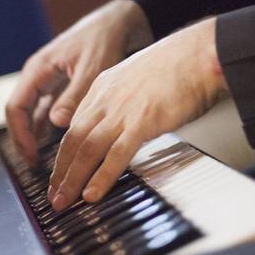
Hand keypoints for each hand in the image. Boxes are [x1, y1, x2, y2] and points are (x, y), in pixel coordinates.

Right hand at [6, 0, 152, 165]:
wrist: (119, 21)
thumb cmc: (104, 39)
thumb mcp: (91, 69)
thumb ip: (74, 97)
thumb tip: (57, 123)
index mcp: (38, 69)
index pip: (15, 107)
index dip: (19, 134)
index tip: (31, 155)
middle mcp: (38, 75)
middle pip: (20, 113)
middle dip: (24, 140)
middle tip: (34, 165)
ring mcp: (48, 80)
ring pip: (33, 113)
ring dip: (35, 136)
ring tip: (44, 160)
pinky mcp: (61, 84)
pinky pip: (48, 109)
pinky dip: (49, 127)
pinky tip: (57, 144)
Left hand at [47, 17, 227, 210]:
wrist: (201, 53)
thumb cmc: (180, 66)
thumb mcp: (139, 79)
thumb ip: (125, 101)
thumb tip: (124, 124)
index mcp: (104, 87)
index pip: (74, 126)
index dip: (64, 154)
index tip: (59, 174)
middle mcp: (106, 98)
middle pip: (73, 140)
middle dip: (60, 172)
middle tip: (54, 196)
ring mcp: (123, 110)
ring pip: (87, 149)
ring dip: (72, 179)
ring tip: (64, 201)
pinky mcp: (143, 122)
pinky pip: (116, 154)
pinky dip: (101, 177)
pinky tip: (92, 194)